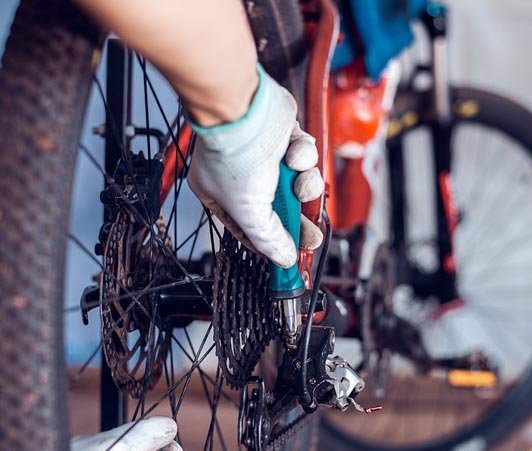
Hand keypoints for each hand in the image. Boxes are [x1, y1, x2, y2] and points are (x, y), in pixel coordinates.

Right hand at [188, 65, 324, 268]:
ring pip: (295, 183)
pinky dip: (303, 157)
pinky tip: (294, 153)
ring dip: (303, 185)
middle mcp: (241, 176)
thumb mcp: (250, 212)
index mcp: (221, 196)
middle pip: (278, 209)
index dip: (270, 244)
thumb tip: (282, 258)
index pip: (248, 229)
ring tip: (300, 181)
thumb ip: (268, 239)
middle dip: (297, 220)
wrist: (246, 110)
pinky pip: (302, 156)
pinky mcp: (282, 137)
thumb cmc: (234, 154)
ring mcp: (263, 156)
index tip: (288, 259)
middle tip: (310, 236)